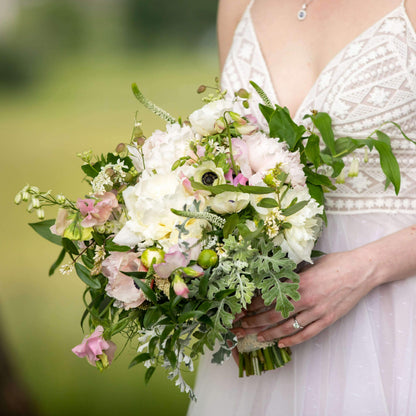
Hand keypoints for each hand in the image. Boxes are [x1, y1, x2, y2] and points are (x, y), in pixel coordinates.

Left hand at [232, 249, 376, 347]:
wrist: (362, 270)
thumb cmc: (335, 263)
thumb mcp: (308, 263)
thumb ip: (292, 274)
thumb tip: (274, 280)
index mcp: (298, 282)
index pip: (269, 297)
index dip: (253, 305)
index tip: (242, 309)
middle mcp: (306, 299)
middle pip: (274, 315)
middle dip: (254, 322)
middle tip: (240, 327)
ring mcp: (317, 311)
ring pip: (288, 327)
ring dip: (270, 333)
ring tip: (256, 337)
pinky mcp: (328, 319)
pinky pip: (307, 333)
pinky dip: (293, 340)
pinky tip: (281, 343)